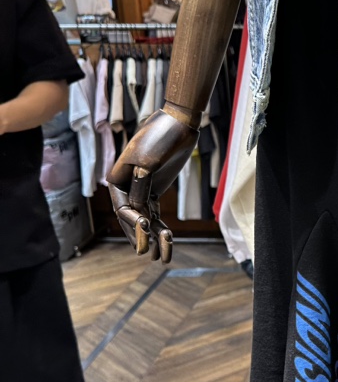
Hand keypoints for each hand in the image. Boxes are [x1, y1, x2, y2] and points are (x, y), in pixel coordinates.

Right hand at [107, 108, 198, 262]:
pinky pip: (155, 213)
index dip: (131, 221)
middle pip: (130, 218)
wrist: (178, 124)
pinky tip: (168, 241)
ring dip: (153, 237)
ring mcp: (140, 189)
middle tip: (147, 254)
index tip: (145, 228)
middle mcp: (125, 186)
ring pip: (144, 219)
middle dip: (139, 236)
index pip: (121, 207)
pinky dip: (161, 227)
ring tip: (160, 256)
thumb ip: (140, 186)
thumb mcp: (147, 162)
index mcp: (116, 178)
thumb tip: (137, 211)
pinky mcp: (154, 190)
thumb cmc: (159, 139)